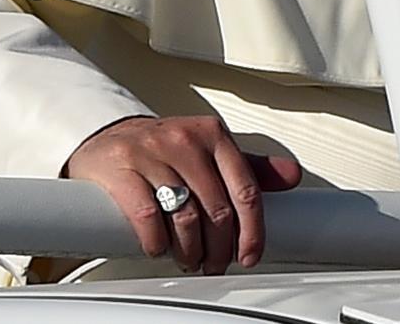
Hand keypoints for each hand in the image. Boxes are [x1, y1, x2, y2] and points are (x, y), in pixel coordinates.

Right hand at [63, 115, 303, 273]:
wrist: (108, 136)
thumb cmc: (164, 148)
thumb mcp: (210, 150)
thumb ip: (250, 166)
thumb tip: (291, 176)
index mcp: (213, 135)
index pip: (244, 188)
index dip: (251, 230)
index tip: (249, 255)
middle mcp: (185, 140)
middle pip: (217, 209)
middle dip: (219, 248)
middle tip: (214, 264)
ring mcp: (152, 153)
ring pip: (185, 216)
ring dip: (190, 250)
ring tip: (189, 260)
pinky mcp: (122, 169)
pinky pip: (147, 216)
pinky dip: (157, 242)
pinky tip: (159, 249)